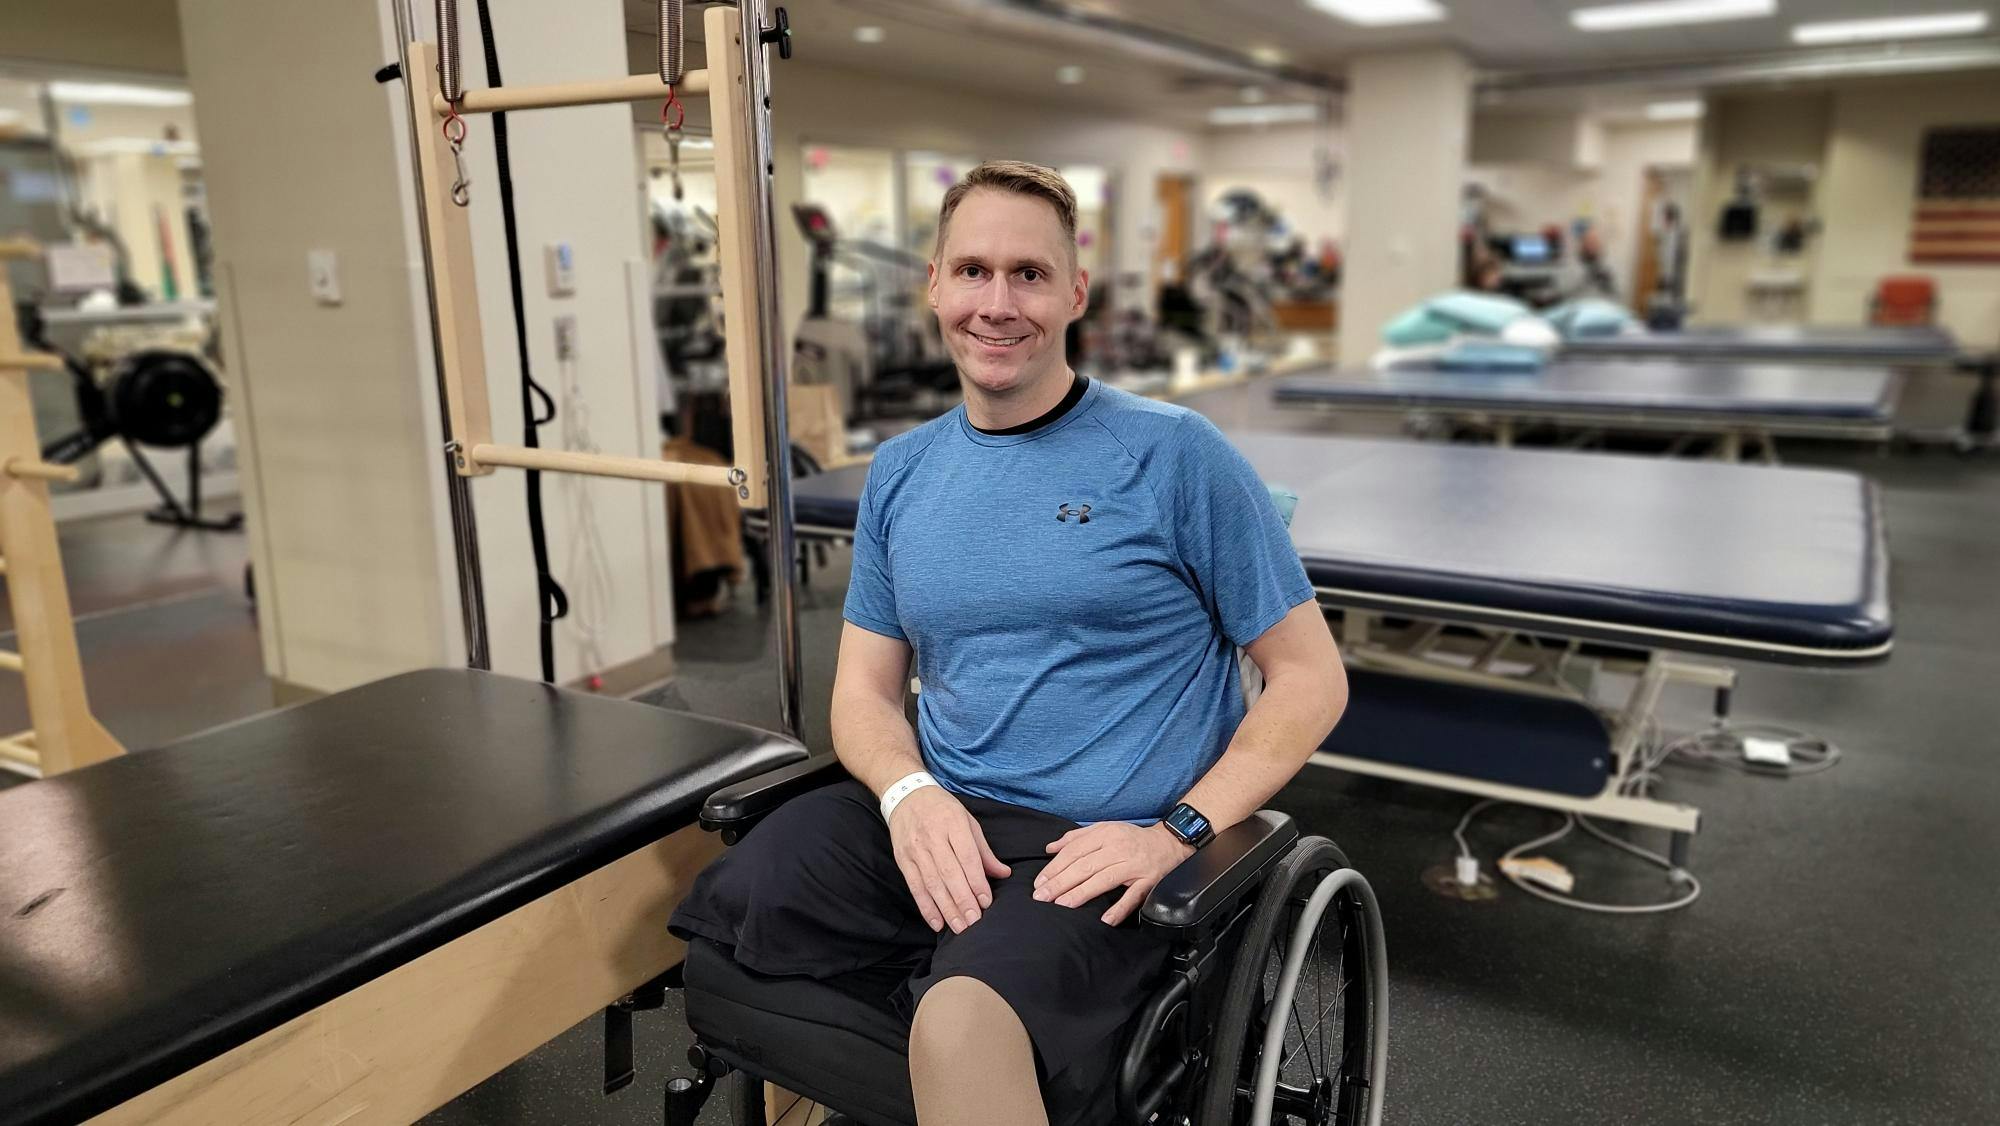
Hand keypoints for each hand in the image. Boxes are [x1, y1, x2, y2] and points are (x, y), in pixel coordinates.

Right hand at [888, 786, 1010, 933]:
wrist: (906, 795)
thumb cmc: (942, 809)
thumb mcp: (967, 821)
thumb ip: (984, 850)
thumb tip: (1003, 873)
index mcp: (953, 824)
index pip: (967, 858)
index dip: (977, 882)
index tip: (986, 902)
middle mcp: (933, 837)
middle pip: (949, 874)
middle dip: (963, 901)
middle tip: (975, 922)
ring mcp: (915, 849)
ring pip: (932, 883)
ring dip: (946, 908)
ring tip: (960, 927)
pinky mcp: (903, 860)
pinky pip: (915, 887)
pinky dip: (926, 907)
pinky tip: (937, 923)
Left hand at [1035, 822, 1194, 926]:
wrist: (1170, 843)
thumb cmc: (1131, 838)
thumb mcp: (1104, 829)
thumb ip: (1076, 838)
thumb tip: (1050, 849)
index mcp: (1104, 835)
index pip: (1074, 852)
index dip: (1055, 868)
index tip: (1040, 883)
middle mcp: (1118, 848)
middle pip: (1084, 866)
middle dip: (1061, 883)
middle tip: (1042, 897)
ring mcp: (1133, 866)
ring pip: (1103, 880)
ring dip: (1081, 893)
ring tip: (1062, 905)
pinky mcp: (1148, 881)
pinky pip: (1132, 897)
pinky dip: (1119, 909)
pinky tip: (1104, 920)